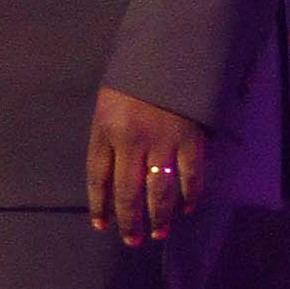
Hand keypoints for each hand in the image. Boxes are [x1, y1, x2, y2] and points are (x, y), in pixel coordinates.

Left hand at [87, 86, 207, 246]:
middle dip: (129, 221)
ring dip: (158, 217)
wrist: (174, 47)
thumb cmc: (137, 75)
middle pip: (126, 192)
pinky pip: (190, 177)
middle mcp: (130, 141)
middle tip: (132, 241)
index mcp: (105, 129)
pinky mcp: (191, 140)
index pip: (97, 177)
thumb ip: (110, 135)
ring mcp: (162, 142)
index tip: (101, 225)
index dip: (99, 205)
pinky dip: (190, 196)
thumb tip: (112, 174)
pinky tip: (188, 208)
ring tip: (158, 233)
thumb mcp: (111, 101)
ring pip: (158, 192)